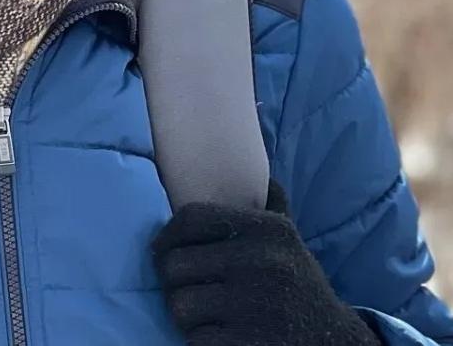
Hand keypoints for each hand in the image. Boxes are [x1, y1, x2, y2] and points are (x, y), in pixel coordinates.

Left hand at [151, 181, 380, 345]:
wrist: (338, 345)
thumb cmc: (299, 286)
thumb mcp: (289, 239)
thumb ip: (270, 204)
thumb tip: (259, 173)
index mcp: (267, 229)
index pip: (191, 217)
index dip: (167, 234)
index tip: (162, 249)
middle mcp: (261, 262)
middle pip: (175, 265)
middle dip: (173, 282)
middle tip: (185, 289)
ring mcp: (255, 306)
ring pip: (180, 306)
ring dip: (185, 316)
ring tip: (204, 315)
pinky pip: (195, 339)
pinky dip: (199, 341)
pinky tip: (218, 338)